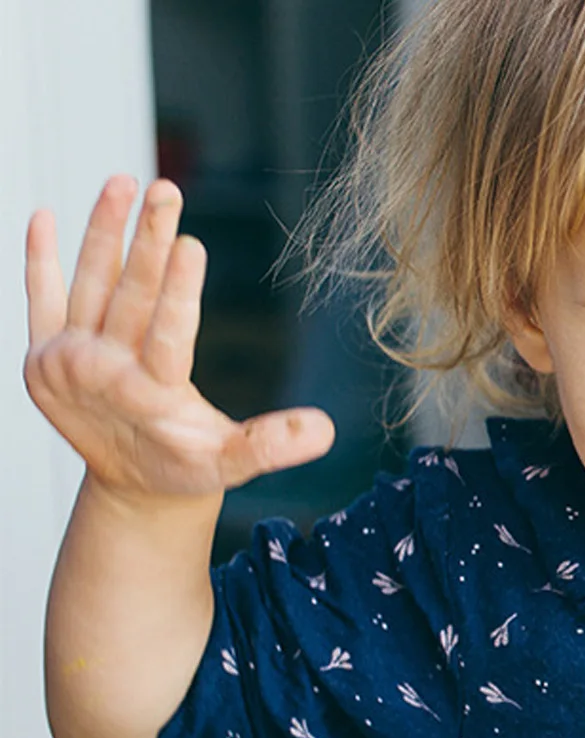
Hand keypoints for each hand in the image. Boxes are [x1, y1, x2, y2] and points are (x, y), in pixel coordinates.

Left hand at [23, 175, 334, 505]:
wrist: (129, 486)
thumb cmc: (187, 466)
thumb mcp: (233, 463)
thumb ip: (273, 444)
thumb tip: (324, 430)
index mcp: (151, 399)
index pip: (167, 336)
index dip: (178, 292)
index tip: (191, 245)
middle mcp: (102, 374)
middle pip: (129, 297)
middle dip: (148, 241)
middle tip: (166, 192)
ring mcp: (68, 360)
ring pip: (88, 284)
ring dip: (103, 231)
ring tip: (124, 183)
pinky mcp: (43, 353)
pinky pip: (40, 297)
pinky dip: (39, 259)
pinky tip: (45, 216)